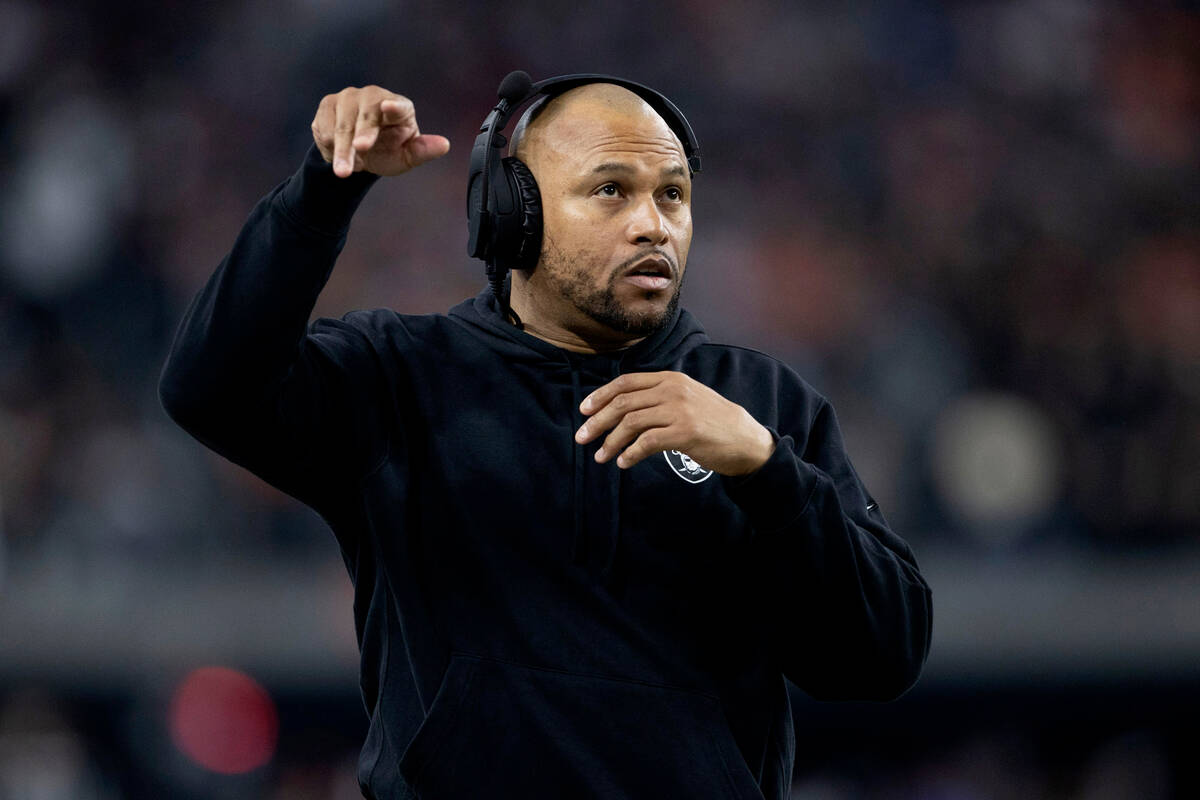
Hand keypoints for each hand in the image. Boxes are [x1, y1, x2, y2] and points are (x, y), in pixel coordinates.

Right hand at [312, 85, 450, 177]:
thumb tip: (444, 145)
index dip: (394, 106)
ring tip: (344, 171)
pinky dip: (328, 143)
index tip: (388, 108)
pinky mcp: (328, 105)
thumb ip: (423, 151)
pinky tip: (335, 156)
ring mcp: (349, 98)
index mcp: (399, 107)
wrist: (358, 153)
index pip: (399, 105)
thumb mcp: (406, 156)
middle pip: (367, 114)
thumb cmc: (387, 150)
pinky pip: (324, 125)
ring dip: (342, 148)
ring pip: (343, 123)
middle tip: (361, 149)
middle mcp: (373, 97)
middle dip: (362, 133)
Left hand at [575, 372, 775, 475]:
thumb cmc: (712, 422)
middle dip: (598, 421)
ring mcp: (679, 410)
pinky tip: (623, 462)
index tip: (584, 411)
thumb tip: (621, 409)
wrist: (745, 440)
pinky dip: (630, 453)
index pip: (626, 383)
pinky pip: (647, 442)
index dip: (601, 396)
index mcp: (670, 379)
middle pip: (623, 402)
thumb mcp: (686, 399)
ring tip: (601, 457)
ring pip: (631, 422)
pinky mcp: (685, 433)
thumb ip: (658, 397)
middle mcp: (673, 390)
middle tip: (582, 438)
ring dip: (611, 441)